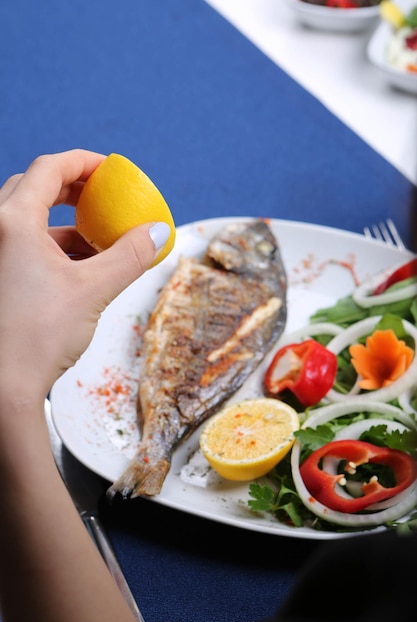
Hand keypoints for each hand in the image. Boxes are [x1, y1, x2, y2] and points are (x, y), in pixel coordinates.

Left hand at [0, 149, 165, 400]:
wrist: (2, 389)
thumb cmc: (38, 338)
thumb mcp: (93, 291)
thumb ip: (129, 256)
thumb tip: (159, 231)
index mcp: (12, 222)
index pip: (49, 168)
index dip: (84, 162)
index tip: (110, 169)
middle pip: (33, 187)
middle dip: (71, 188)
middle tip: (101, 195)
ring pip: (26, 219)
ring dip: (63, 223)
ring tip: (98, 240)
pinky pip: (21, 245)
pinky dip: (50, 247)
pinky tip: (79, 269)